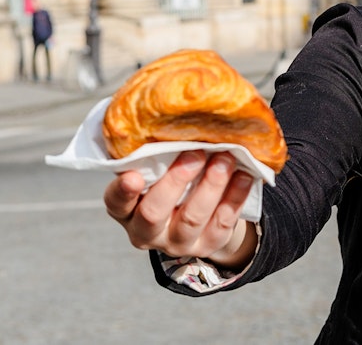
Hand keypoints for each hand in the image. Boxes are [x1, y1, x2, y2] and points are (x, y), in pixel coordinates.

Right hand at [104, 150, 258, 268]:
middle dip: (176, 181)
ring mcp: (177, 241)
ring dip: (211, 185)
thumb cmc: (169, 180)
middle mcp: (146, 230)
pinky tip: (244, 175)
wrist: (197, 214)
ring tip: (226, 158)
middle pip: (154, 213)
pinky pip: (222, 224)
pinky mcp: (206, 245)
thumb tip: (175, 116)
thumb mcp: (156, 169)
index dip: (123, 192)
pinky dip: (235, 197)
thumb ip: (157, 153)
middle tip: (196, 152)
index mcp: (126, 209)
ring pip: (192, 218)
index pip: (116, 203)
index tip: (133, 176)